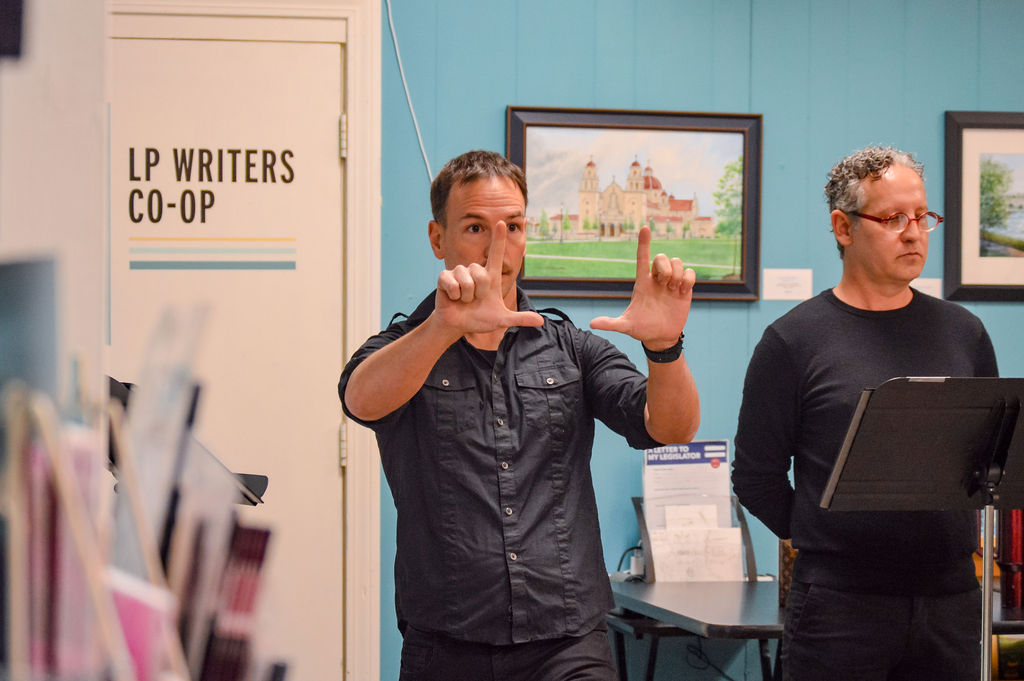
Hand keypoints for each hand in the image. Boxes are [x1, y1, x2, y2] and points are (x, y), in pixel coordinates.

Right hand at [433, 221, 543, 336]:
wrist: (457, 324)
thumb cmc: (479, 319)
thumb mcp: (501, 320)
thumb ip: (520, 319)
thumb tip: (541, 321)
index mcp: (490, 276)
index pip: (496, 253)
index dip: (499, 238)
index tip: (502, 222)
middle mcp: (476, 271)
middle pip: (482, 274)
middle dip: (479, 292)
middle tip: (474, 300)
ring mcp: (460, 272)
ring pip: (467, 280)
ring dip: (466, 295)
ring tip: (464, 299)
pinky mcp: (445, 277)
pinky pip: (452, 283)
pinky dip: (454, 295)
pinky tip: (453, 297)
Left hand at [590, 226, 693, 347]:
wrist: (660, 337)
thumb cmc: (641, 329)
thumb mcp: (626, 326)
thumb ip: (610, 323)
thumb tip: (591, 324)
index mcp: (642, 282)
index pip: (642, 257)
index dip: (643, 242)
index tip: (644, 228)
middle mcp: (657, 279)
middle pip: (662, 257)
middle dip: (665, 267)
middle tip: (665, 285)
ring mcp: (671, 282)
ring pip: (677, 262)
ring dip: (677, 275)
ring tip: (673, 290)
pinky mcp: (684, 288)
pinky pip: (690, 272)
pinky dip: (688, 279)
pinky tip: (683, 291)